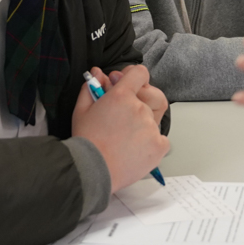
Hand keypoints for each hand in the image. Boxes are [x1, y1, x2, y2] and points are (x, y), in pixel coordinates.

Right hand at [73, 64, 169, 192]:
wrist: (92, 171)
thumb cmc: (86, 142)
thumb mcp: (82, 110)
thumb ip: (91, 87)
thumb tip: (98, 73)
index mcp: (122, 95)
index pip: (140, 73)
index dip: (133, 76)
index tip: (127, 83)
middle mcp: (140, 108)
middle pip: (150, 95)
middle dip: (141, 99)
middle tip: (125, 113)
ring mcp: (152, 127)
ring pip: (153, 118)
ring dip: (142, 123)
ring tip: (125, 137)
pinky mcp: (159, 146)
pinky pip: (161, 138)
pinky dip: (152, 141)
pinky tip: (136, 147)